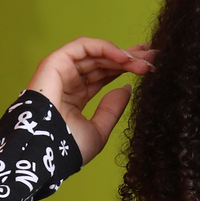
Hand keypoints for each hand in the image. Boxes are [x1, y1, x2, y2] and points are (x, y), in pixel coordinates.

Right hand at [25, 37, 153, 164]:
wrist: (46, 154)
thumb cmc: (67, 149)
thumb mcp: (99, 130)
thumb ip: (112, 109)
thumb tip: (127, 87)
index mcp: (76, 96)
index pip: (104, 75)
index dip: (126, 69)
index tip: (149, 68)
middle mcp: (69, 80)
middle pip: (103, 62)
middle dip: (129, 59)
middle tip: (153, 58)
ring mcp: (61, 70)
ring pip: (96, 53)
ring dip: (121, 55)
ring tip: (143, 62)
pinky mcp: (55, 62)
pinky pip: (83, 47)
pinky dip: (105, 48)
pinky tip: (125, 58)